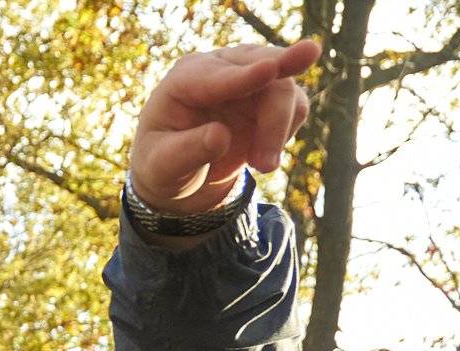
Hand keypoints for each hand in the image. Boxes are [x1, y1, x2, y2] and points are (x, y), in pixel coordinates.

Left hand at [129, 41, 319, 215]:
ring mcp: (250, 77)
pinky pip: (297, 106)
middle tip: (267, 164)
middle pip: (264, 69)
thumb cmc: (163, 165)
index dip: (244, 75)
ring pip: (286, 88)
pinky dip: (286, 133)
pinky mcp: (271, 95)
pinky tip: (259, 154)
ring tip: (261, 167)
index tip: (269, 70)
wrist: (181, 173)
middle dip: (275, 113)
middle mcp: (221, 67)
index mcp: (185, 78)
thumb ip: (185, 152)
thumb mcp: (162, 167)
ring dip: (280, 130)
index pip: (218, 74)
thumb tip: (220, 137)